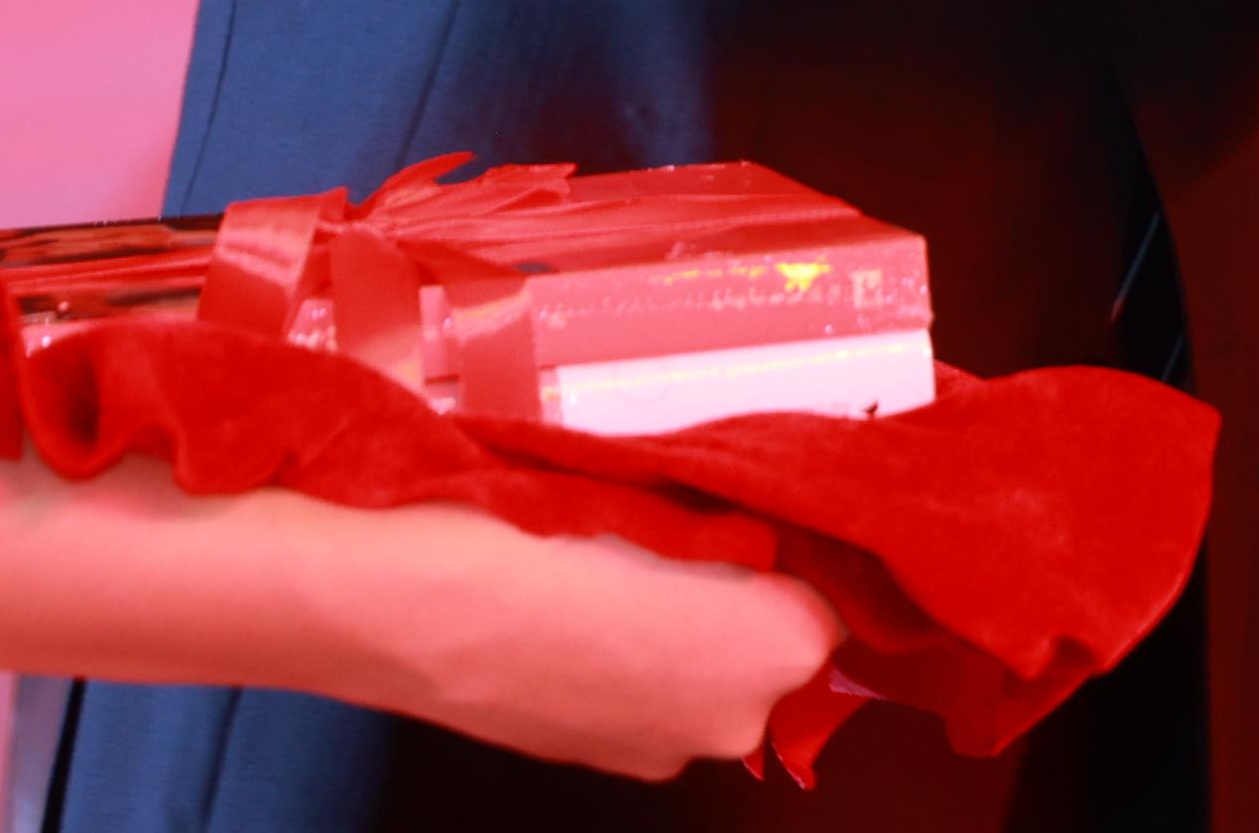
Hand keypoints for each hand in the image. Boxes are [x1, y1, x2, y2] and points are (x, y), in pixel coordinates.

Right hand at [379, 514, 844, 779]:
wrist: (423, 608)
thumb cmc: (551, 535)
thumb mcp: (672, 494)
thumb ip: (750, 522)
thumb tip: (776, 528)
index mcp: (782, 645)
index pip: (834, 589)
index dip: (795, 545)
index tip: (759, 510)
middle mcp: (743, 720)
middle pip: (776, 641)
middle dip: (746, 592)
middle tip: (686, 530)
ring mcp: (671, 753)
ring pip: (712, 674)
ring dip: (688, 630)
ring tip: (623, 567)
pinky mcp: (612, 764)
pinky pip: (655, 702)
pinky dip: (634, 663)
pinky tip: (583, 615)